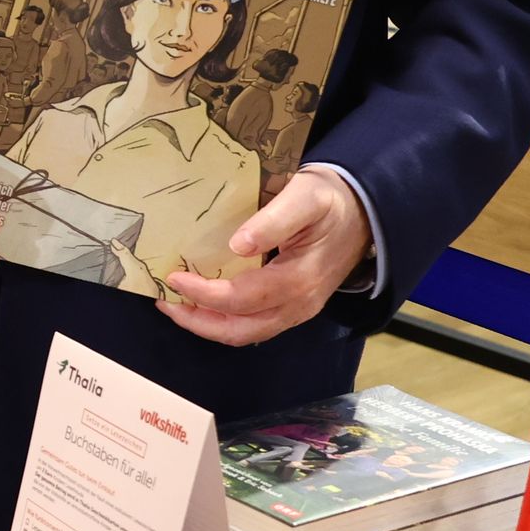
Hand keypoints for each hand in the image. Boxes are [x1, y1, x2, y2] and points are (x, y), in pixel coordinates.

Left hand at [155, 169, 367, 347]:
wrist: (366, 212)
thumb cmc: (331, 201)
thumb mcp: (305, 197)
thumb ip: (273, 220)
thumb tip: (238, 244)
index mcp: (298, 280)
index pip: (240, 299)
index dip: (202, 294)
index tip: (173, 277)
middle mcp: (298, 305)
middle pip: (239, 331)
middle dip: (197, 321)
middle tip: (164, 301)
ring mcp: (298, 310)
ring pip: (246, 334)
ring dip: (208, 324)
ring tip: (177, 304)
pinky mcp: (295, 307)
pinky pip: (255, 325)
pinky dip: (225, 320)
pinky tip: (206, 302)